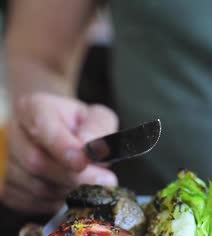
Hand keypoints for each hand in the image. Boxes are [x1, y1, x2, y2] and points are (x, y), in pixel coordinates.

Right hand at [1, 93, 118, 213]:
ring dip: (66, 190)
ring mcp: (6, 159)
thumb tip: (91, 147)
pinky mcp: (7, 184)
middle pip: (34, 161)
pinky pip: (29, 201)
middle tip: (102, 182)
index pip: (41, 127)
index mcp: (34, 107)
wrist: (63, 134)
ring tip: (88, 184)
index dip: (62, 148)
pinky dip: (54, 202)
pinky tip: (70, 192)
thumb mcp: (97, 116)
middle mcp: (13, 132)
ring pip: (32, 185)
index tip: (83, 162)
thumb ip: (98, 128)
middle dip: (72, 176)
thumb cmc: (81, 124)